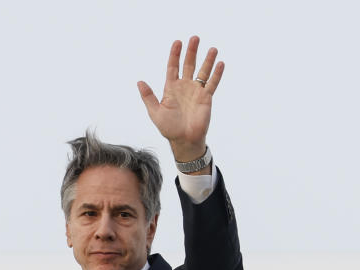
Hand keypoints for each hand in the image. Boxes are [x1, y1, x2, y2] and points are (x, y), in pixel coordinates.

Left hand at [137, 36, 224, 161]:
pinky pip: (212, 84)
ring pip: (202, 72)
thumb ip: (148, 96)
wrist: (183, 140)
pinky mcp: (206, 98)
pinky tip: (220, 63)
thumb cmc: (168, 128)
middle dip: (191, 52)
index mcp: (171, 88)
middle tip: (195, 38)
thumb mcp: (155, 112)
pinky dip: (216, 74)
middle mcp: (184, 87)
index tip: (177, 42)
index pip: (173, 67)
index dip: (175, 55)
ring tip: (212, 49)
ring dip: (207, 60)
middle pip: (188, 65)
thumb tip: (139, 82)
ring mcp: (196, 91)